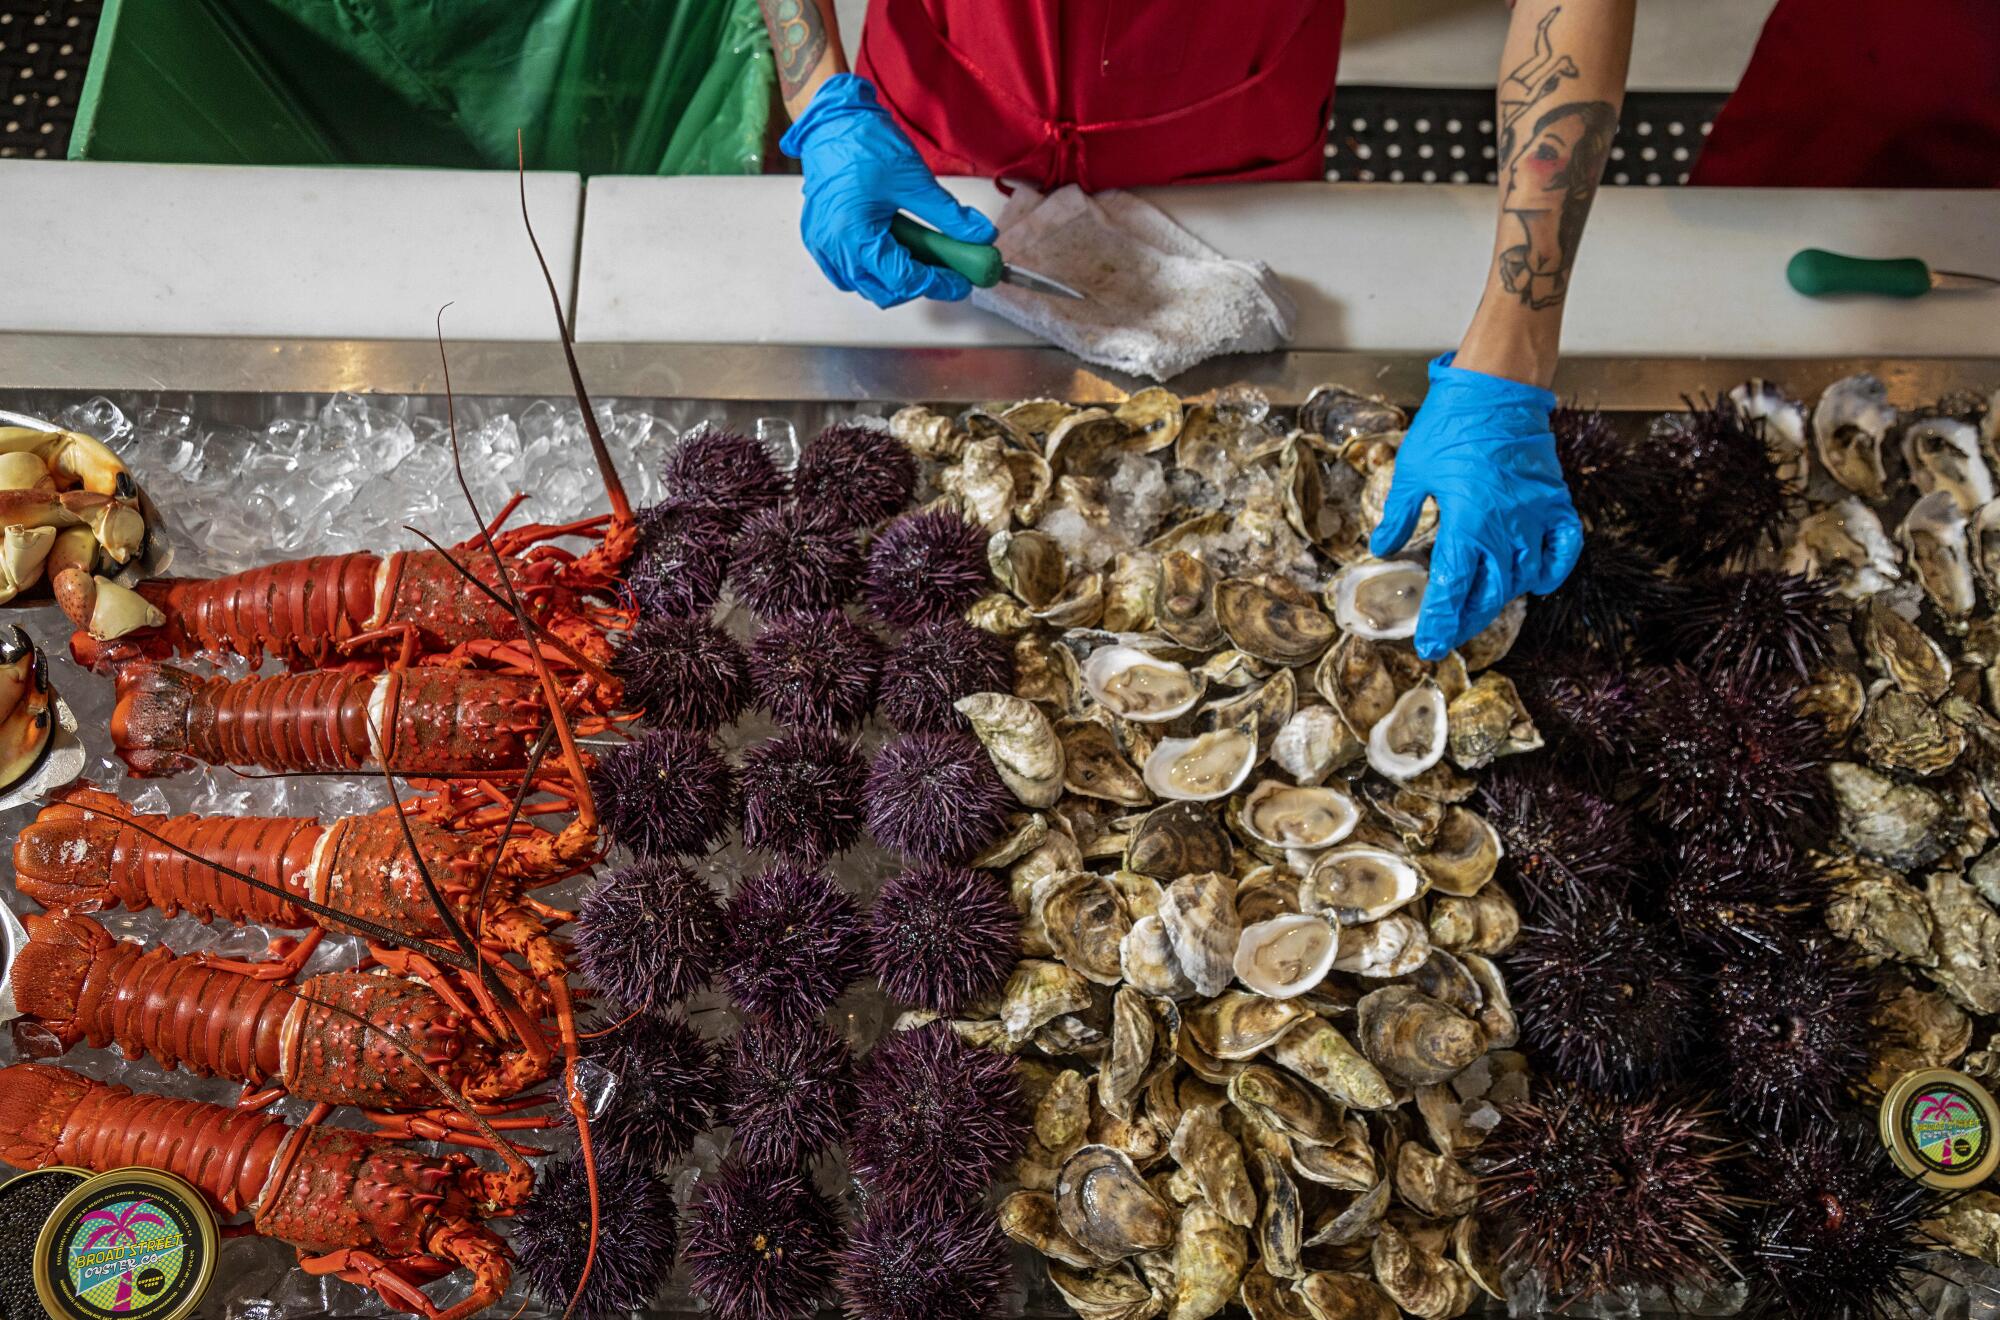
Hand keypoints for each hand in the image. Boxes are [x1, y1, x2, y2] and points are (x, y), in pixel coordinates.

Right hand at [779, 74, 996, 308]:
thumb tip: (979, 234)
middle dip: (918, 286)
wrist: (833, 120)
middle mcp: (832, 246)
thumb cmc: (863, 142)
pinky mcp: (819, 238)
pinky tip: (893, 253)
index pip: (903, 279)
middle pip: (883, 292)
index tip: (962, 281)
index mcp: (853, 234)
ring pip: (864, 286)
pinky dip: (872, 271)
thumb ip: (950, 215)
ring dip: (894, 281)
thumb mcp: (915, 180)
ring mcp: (821, 245)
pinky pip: (847, 272)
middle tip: (948, 271)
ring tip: (922, 259)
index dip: (938, 283)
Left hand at [1371, 353, 1583, 659]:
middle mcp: (1506, 526)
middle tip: (1450, 633)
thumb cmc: (1451, 423)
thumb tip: (1381, 547)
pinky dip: (1555, 569)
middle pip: (1491, 593)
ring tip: (1481, 606)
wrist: (1498, 385)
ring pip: (1525, 576)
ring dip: (1503, 597)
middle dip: (1468, 619)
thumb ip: (1399, 514)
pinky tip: (1537, 583)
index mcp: (1467, 521)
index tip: (1430, 646)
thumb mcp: (1412, 470)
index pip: (1454, 588)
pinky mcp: (1555, 501)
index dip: (1442, 621)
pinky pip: (1565, 547)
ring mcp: (1536, 515)